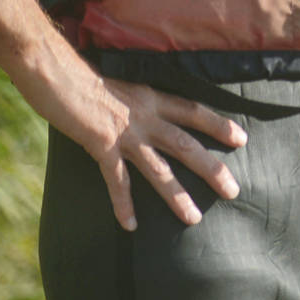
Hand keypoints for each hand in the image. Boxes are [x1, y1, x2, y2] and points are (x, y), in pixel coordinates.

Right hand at [90, 77, 246, 230]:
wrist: (57, 75)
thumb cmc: (87, 80)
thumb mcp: (124, 87)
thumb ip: (140, 104)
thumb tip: (153, 118)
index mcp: (152, 98)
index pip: (193, 112)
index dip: (218, 125)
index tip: (242, 139)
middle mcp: (145, 116)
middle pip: (186, 144)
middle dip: (210, 169)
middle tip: (232, 190)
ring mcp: (124, 134)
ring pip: (158, 169)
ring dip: (176, 195)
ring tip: (193, 217)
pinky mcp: (101, 146)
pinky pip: (117, 181)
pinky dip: (124, 204)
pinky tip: (131, 225)